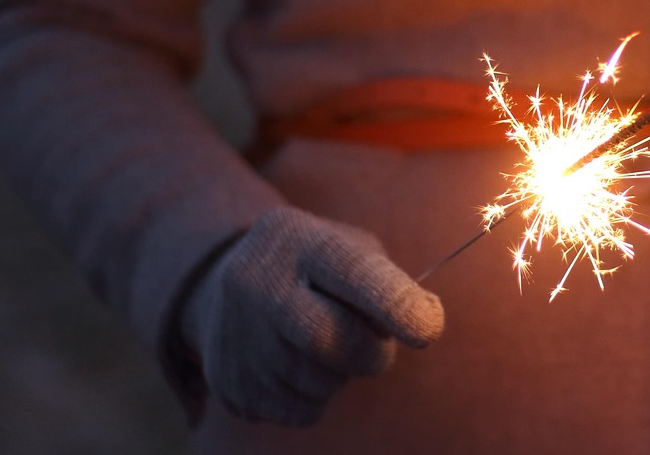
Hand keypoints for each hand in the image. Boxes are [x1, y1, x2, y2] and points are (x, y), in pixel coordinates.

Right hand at [180, 206, 443, 425]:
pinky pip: (301, 411)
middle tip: (379, 348)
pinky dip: (317, 397)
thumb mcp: (346, 248)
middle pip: (329, 340)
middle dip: (371, 354)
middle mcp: (258, 281)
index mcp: (299, 239)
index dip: (394, 303)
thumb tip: (421, 320)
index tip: (428, 328)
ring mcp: (235, 333)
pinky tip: (298, 366)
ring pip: (319, 383)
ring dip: (341, 374)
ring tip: (324, 345)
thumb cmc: (314, 266)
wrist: (221, 284)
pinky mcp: (229, 381)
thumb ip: (386, 281)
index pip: (352, 272)